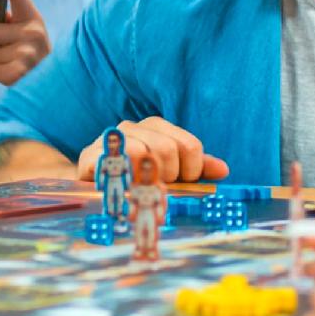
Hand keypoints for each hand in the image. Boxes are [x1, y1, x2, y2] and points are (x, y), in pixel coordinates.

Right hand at [75, 117, 228, 183]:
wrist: (95, 187)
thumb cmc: (137, 180)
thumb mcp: (171, 175)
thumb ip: (195, 170)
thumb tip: (223, 170)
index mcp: (155, 127)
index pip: (189, 145)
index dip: (192, 170)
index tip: (183, 182)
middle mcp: (132, 127)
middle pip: (166, 149)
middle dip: (168, 176)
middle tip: (160, 188)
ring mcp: (110, 139)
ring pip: (141, 152)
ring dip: (147, 178)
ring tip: (144, 189)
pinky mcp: (91, 155)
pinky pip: (115, 160)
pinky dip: (127, 178)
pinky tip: (128, 188)